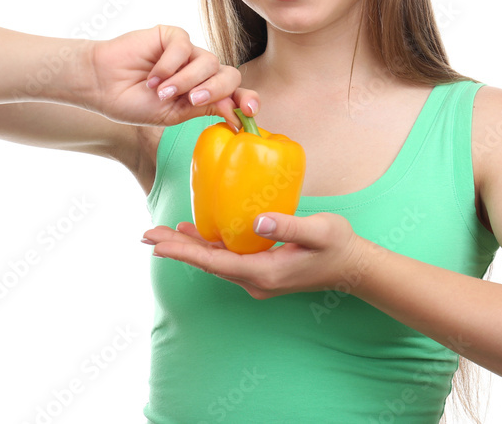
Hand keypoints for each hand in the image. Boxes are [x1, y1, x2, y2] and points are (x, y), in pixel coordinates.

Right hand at [85, 24, 257, 128]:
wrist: (103, 87)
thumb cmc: (134, 102)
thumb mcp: (173, 114)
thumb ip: (204, 109)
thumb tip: (236, 113)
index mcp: (204, 93)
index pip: (235, 94)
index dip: (246, 101)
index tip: (249, 112)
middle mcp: (201, 72)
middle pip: (229, 75)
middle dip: (215, 89)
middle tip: (192, 99)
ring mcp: (188, 53)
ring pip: (209, 62)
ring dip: (186, 80)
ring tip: (162, 92)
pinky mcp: (172, 36)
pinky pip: (185, 46)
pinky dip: (170, 64)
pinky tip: (153, 76)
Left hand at [142, 212, 375, 299]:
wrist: (355, 267)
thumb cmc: (339, 246)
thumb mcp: (318, 230)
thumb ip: (288, 224)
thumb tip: (256, 221)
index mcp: (264, 273)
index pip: (214, 262)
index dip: (184, 252)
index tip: (157, 244)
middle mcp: (255, 281)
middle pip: (207, 263)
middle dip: (176, 248)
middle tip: (146, 234)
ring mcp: (257, 278)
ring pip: (215, 261)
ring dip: (189, 247)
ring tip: (162, 233)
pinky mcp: (261, 271)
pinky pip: (227, 259)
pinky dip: (208, 246)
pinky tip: (196, 233)